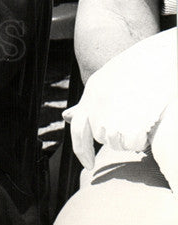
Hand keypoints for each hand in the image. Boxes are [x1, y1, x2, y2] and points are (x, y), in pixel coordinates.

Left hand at [64, 29, 176, 170]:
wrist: (159, 59)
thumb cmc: (137, 70)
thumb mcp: (105, 82)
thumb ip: (87, 103)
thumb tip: (65, 117)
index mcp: (92, 93)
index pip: (78, 130)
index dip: (82, 150)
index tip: (89, 166)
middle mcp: (97, 104)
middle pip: (104, 138)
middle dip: (118, 134)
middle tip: (135, 115)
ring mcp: (114, 113)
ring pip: (119, 142)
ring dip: (131, 136)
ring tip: (142, 114)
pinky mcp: (130, 121)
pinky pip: (134, 143)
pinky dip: (142, 138)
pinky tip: (149, 121)